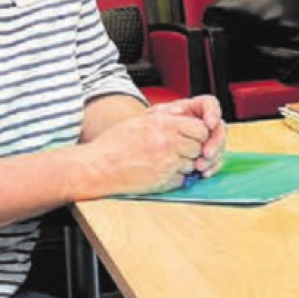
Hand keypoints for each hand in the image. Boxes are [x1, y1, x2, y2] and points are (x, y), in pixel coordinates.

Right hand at [83, 105, 213, 195]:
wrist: (98, 167)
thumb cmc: (115, 144)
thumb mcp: (140, 121)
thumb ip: (166, 118)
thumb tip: (185, 115)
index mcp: (164, 125)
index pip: (200, 128)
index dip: (198, 133)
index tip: (191, 136)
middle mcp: (169, 143)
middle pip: (199, 147)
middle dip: (192, 149)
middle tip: (179, 150)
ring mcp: (168, 164)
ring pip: (193, 164)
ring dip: (185, 164)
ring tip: (166, 161)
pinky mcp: (164, 182)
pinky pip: (183, 179)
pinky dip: (176, 177)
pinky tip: (161, 172)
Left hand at [153, 96, 226, 177]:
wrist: (147, 145)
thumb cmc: (151, 127)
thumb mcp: (155, 116)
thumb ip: (167, 112)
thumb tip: (180, 111)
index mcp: (195, 109)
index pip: (209, 104)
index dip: (213, 112)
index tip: (209, 124)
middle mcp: (205, 123)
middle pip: (220, 128)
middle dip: (215, 142)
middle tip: (206, 153)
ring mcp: (207, 140)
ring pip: (220, 146)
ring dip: (213, 157)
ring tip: (199, 166)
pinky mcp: (207, 155)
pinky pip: (216, 160)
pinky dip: (212, 167)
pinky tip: (204, 173)